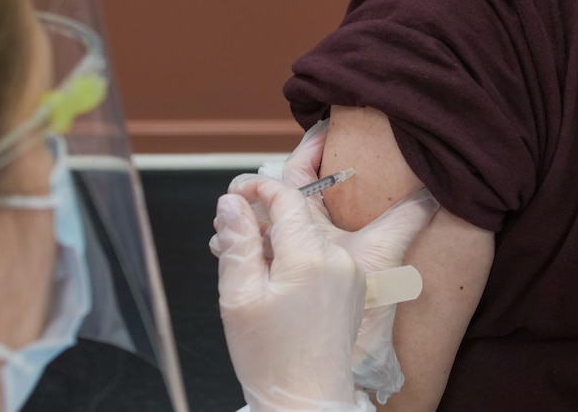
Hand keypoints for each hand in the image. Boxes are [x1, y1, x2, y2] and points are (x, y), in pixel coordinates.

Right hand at [210, 175, 374, 411]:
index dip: (256, 187)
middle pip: (295, 217)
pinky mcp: (352, 288)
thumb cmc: (272, 359)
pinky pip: (319, 257)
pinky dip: (292, 257)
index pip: (286, 197)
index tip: (233, 192)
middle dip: (258, 218)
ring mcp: (349, 274)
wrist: (307, 401)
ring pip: (305, 237)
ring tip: (241, 263)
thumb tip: (231, 202)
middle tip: (225, 235)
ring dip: (273, 240)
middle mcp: (338, 260)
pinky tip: (267, 277)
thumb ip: (236, 242)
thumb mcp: (239, 297)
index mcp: (311, 258)